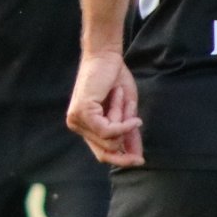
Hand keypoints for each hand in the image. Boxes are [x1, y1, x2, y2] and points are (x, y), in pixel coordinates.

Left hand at [66, 49, 143, 165]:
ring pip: (111, 139)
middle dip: (125, 132)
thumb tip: (138, 159)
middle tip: (129, 110)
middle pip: (107, 150)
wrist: (106, 55)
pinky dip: (121, 117)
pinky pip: (108, 129)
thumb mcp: (127, 112)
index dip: (121, 159)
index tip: (139, 160)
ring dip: (123, 117)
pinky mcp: (81, 113)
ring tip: (118, 94)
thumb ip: (129, 135)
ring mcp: (76, 120)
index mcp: (86, 127)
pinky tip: (122, 98)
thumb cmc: (115, 80)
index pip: (102, 154)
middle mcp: (77, 126)